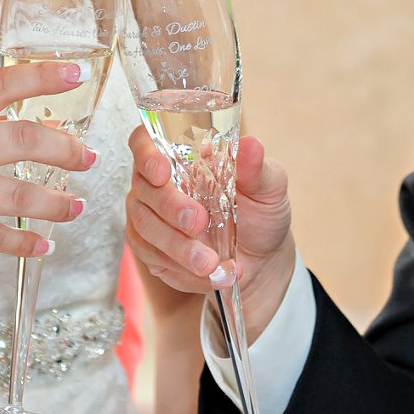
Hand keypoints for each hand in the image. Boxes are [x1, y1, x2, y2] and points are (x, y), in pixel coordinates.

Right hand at [0, 61, 95, 273]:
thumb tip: (50, 128)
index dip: (41, 76)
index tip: (76, 75)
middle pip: (23, 140)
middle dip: (67, 150)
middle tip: (88, 158)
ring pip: (20, 195)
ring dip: (57, 203)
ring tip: (76, 206)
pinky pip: (0, 237)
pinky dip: (27, 243)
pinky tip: (44, 243)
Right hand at [126, 128, 296, 341]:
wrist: (261, 261)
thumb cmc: (260, 214)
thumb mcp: (268, 188)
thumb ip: (257, 168)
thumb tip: (251, 144)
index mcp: (183, 155)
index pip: (145, 141)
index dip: (146, 153)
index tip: (162, 171)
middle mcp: (158, 183)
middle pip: (144, 187)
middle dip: (170, 207)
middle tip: (199, 222)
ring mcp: (150, 216)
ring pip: (145, 226)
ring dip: (177, 246)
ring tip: (210, 262)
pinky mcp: (150, 249)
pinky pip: (152, 256)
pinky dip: (180, 266)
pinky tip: (208, 272)